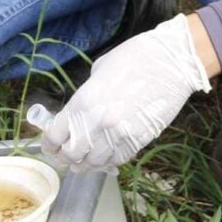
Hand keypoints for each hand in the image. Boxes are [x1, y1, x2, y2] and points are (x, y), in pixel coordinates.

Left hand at [41, 14, 210, 171]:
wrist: (171, 62)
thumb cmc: (135, 57)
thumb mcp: (100, 71)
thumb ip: (86, 95)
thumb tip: (79, 112)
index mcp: (83, 101)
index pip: (55, 135)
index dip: (50, 145)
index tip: (50, 147)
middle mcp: (98, 121)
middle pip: (72, 154)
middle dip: (66, 157)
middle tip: (65, 157)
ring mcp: (120, 133)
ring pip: (95, 162)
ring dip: (87, 163)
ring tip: (83, 163)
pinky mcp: (139, 139)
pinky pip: (118, 159)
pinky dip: (109, 161)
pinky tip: (106, 158)